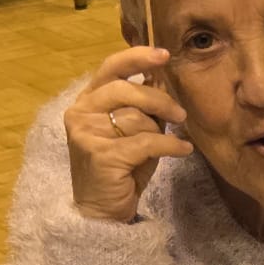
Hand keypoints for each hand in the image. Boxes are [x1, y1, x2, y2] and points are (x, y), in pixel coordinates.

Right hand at [64, 47, 193, 221]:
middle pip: (126, 90)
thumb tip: (162, 78)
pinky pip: (146, 142)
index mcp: (87, 100)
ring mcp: (87, 134)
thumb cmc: (122, 167)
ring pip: (137, 119)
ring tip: (170, 141)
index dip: (137, 58)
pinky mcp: (101, 155)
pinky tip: (182, 149)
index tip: (164, 54)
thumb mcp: (132, 130)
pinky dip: (170, 145)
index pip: (111, 68)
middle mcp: (81, 112)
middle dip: (159, 100)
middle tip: (180, 113)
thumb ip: (141, 106)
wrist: (103, 210)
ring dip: (160, 131)